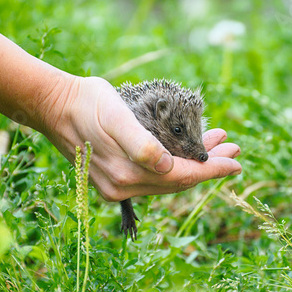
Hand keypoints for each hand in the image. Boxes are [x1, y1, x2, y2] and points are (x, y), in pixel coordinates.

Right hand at [42, 76, 241, 201]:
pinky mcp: (113, 179)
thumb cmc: (86, 104)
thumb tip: (168, 167)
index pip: (181, 177)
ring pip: (168, 179)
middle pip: (178, 181)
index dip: (212, 170)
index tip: (237, 162)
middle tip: (234, 147)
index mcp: (127, 173)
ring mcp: (117, 186)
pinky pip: (154, 177)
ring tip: (217, 143)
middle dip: (208, 165)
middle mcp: (123, 187)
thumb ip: (140, 144)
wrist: (54, 106)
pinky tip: (186, 150)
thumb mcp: (115, 116)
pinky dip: (176, 164)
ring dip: (194, 163)